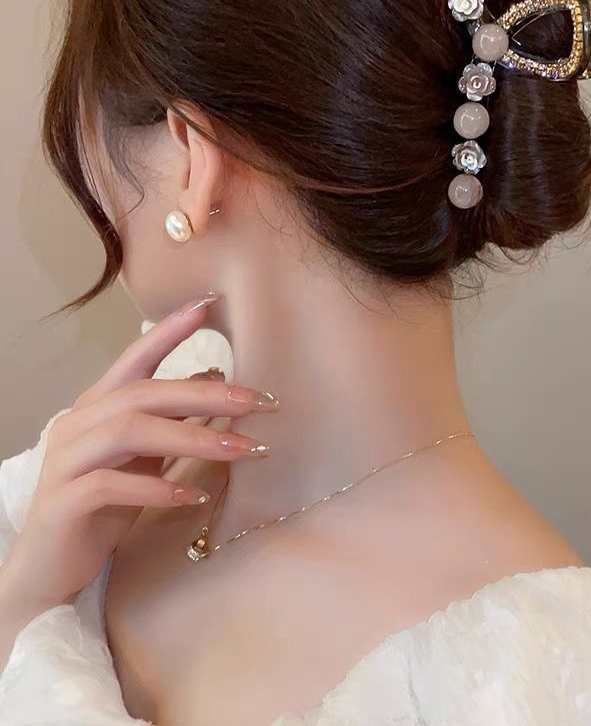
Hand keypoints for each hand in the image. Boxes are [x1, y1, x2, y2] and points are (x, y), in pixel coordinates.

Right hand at [1, 295, 275, 616]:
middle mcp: (78, 424)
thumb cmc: (103, 508)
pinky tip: (190, 492)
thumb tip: (219, 380)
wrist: (50, 570)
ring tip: (239, 449)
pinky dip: (155, 485)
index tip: (208, 305)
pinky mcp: (63, 501)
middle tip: (256, 402)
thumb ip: (172, 421)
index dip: (169, 330)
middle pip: (144, 393)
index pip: (135, 359)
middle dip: (205, 394)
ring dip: (192, 436)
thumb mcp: (144, 458)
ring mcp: (66, 460)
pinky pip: (110, 483)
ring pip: (130, 430)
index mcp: (97, 407)